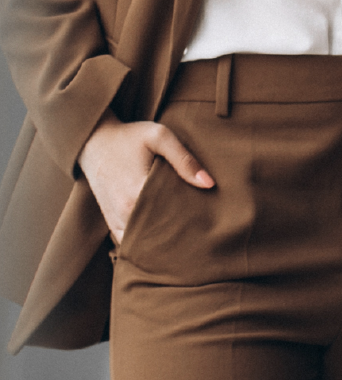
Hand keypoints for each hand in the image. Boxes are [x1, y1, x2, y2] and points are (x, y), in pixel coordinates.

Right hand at [79, 112, 213, 242]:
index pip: (173, 216)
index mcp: (138, 192)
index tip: (210, 217)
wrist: (94, 142)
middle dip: (181, 233)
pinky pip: (129, 243)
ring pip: (143, 243)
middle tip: (202, 228)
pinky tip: (163, 238)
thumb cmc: (129, 137)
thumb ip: (184, 159)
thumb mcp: (160, 137)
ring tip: (185, 234)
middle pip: (160, 233)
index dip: (193, 218)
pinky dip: (145, 243)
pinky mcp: (111, 222)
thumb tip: (209, 184)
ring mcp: (116, 220)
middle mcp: (125, 213)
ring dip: (162, 241)